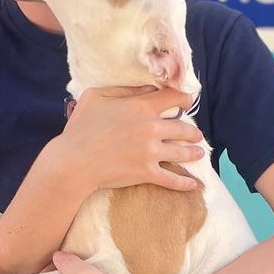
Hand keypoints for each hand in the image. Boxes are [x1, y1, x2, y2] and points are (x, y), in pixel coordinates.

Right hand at [53, 86, 205, 192]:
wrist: (74, 161)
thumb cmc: (81, 126)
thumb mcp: (97, 96)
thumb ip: (125, 90)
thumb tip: (147, 89)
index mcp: (142, 106)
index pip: (173, 98)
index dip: (184, 98)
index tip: (188, 102)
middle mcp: (152, 128)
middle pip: (183, 128)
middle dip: (193, 132)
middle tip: (197, 134)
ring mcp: (151, 152)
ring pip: (182, 152)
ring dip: (194, 152)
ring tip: (199, 153)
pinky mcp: (147, 173)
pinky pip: (172, 179)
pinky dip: (184, 183)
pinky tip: (193, 185)